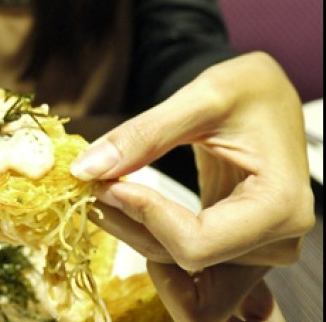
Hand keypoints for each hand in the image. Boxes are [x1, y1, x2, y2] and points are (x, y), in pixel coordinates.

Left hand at [70, 52, 314, 321]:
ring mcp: (259, 249)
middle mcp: (276, 241)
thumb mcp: (200, 98)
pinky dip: (155, 242)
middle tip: (93, 187)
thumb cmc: (249, 88)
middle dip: (131, 231)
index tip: (104, 181)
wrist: (268, 95)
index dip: (142, 215)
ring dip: (138, 241)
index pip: (196, 243)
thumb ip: (143, 135)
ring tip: (105, 197)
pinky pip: (192, 265)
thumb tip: (85, 168)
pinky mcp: (238, 245)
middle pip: (188, 265)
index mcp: (279, 206)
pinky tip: (128, 208)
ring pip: (186, 276)